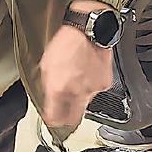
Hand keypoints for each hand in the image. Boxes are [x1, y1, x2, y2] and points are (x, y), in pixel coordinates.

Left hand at [39, 17, 115, 131]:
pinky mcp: (104, 84)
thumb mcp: (46, 65)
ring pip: (85, 103)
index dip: (51, 120)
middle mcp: (76, 93)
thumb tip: (49, 97)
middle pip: (73, 119)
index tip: (51, 119)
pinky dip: (90, 86)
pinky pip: (95, 91)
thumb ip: (47, 86)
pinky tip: (86, 74)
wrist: (88, 30)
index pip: (54, 118)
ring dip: (79, 97)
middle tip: (63, 114)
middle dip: (67, 119)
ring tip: (76, 81)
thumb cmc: (66, 43)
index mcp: (58, 89)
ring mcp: (92, 89)